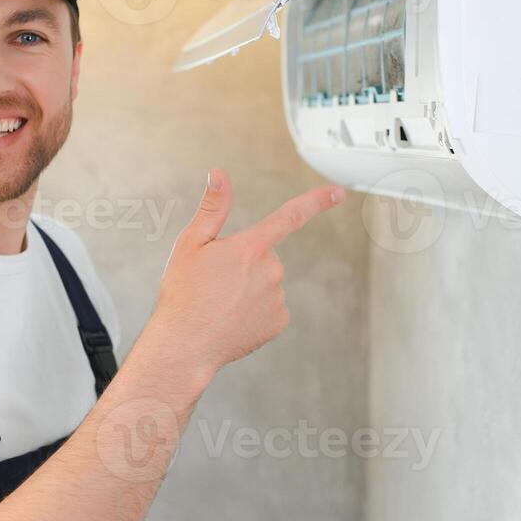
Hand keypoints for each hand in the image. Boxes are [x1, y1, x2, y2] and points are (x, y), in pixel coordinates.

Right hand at [148, 169, 343, 374]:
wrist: (185, 346)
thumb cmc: (183, 295)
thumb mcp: (190, 244)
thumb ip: (212, 207)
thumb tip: (219, 174)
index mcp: (251, 247)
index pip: (291, 216)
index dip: (316, 201)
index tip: (337, 193)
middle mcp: (271, 270)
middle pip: (265, 255)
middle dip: (245, 262)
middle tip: (215, 281)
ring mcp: (277, 298)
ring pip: (267, 282)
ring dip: (248, 287)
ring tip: (219, 303)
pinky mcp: (278, 322)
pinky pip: (271, 307)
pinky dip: (254, 310)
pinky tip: (232, 318)